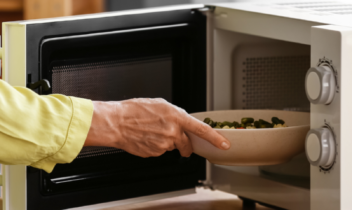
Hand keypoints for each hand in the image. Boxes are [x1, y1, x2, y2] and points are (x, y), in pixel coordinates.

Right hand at [84, 98, 230, 157]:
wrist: (117, 122)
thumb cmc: (134, 110)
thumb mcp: (160, 104)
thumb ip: (175, 114)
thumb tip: (182, 122)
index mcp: (176, 117)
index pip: (202, 130)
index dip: (215, 138)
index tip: (224, 144)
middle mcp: (172, 132)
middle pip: (186, 144)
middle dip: (185, 145)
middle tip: (175, 139)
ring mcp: (163, 145)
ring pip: (171, 147)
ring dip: (165, 141)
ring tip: (151, 131)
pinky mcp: (154, 153)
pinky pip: (159, 151)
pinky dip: (155, 146)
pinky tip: (146, 137)